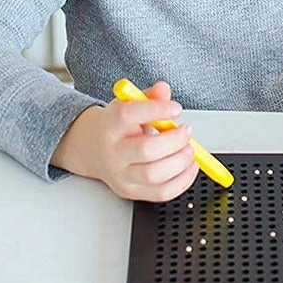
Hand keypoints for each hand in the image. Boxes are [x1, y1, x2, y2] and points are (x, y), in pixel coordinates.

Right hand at [51, 80, 199, 201]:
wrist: (93, 149)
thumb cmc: (116, 127)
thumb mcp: (128, 104)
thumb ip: (148, 96)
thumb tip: (163, 90)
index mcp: (110, 125)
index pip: (128, 115)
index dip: (156, 110)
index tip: (176, 108)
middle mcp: (113, 152)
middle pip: (145, 150)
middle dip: (174, 140)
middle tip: (186, 131)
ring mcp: (121, 175)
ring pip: (154, 175)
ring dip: (180, 161)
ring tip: (189, 148)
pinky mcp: (131, 192)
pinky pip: (161, 193)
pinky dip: (183, 181)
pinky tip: (189, 166)